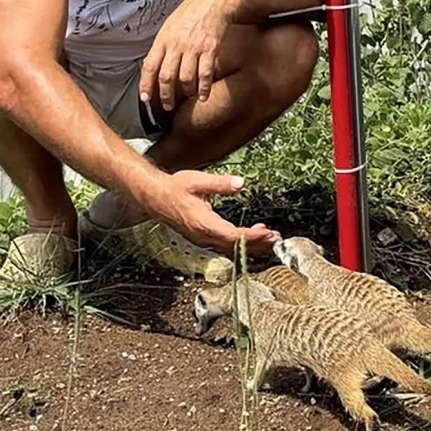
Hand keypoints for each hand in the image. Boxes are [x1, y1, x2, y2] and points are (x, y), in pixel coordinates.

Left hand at [139, 0, 236, 110]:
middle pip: (167, 76)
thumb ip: (161, 46)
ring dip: (186, 92)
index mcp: (163, 39)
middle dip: (165, 95)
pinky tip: (203, 95)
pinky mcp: (210, 49)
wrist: (213, 0)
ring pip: (186, 78)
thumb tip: (150, 65)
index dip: (145, 85)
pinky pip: (205, 74)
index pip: (149, 66)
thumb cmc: (190, 13)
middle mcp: (176, 45)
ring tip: (187, 95)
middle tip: (167, 106)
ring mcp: (194, 48)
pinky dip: (204, 88)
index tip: (145, 99)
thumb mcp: (169, 26)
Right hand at [146, 170, 280, 257]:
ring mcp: (202, 239)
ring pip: (230, 248)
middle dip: (257, 244)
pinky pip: (223, 245)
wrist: (155, 196)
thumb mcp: (199, 181)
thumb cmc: (175, 188)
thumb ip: (221, 183)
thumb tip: (240, 183)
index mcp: (205, 224)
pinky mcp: (201, 237)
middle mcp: (204, 236)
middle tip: (275, 239)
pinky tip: (247, 235)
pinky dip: (239, 242)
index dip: (253, 237)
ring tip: (267, 238)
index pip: (234, 236)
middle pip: (235, 247)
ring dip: (250, 245)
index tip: (269, 233)